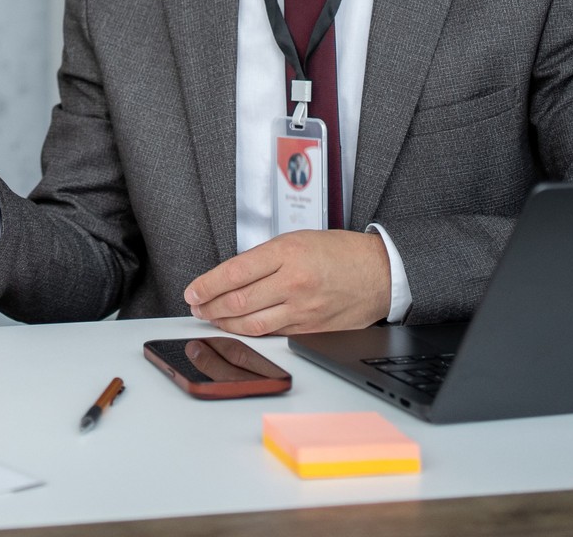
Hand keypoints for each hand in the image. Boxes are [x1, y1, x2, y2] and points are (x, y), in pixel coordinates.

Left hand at [183, 231, 390, 334]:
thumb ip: (264, 258)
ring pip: (252, 323)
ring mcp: (302, 308)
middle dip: (209, 306)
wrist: (380, 273)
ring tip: (211, 318)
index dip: (207, 285)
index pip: (234, 272)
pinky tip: (238, 328)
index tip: (193, 291)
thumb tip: (231, 276)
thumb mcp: (297, 240)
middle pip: (238, 301)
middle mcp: (293, 281)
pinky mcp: (310, 328)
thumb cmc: (340, 253)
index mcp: (287, 253)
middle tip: (196, 307)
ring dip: (225, 322)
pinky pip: (272, 333)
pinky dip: (250, 332)